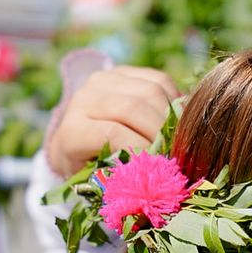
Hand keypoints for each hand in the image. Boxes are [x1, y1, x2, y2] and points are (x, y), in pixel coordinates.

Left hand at [46, 66, 180, 175]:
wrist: (80, 142)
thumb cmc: (92, 170)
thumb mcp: (100, 181)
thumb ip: (123, 177)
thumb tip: (157, 175)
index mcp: (72, 131)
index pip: (113, 133)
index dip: (141, 148)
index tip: (160, 166)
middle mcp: (84, 99)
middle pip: (133, 107)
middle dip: (161, 132)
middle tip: (177, 152)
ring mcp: (104, 80)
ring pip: (150, 91)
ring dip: (172, 116)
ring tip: (179, 138)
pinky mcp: (124, 71)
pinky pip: (159, 80)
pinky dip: (174, 100)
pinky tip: (176, 121)